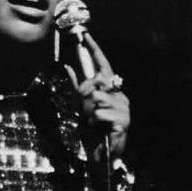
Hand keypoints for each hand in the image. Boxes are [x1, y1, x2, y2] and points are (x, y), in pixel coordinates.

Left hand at [65, 32, 129, 158]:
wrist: (101, 154)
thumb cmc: (93, 131)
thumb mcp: (82, 106)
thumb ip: (77, 88)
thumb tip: (68, 67)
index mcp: (112, 90)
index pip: (104, 65)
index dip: (95, 50)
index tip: (86, 36)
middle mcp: (120, 96)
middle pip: (95, 82)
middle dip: (84, 96)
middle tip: (86, 111)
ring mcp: (124, 107)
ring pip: (96, 97)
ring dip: (89, 112)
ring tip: (93, 123)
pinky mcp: (123, 120)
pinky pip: (100, 112)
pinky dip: (94, 122)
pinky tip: (99, 128)